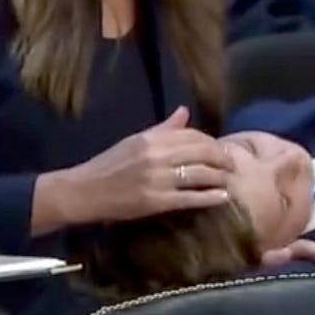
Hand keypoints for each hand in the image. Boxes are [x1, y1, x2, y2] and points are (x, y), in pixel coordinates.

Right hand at [37, 107, 233, 229]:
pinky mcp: (155, 201)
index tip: (218, 149)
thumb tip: (185, 112)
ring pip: (201, 174)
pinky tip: (222, 197)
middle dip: (222, 158)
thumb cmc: (106, 167)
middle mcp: (156, 156)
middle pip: (202, 152)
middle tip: (232, 165)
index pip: (192, 134)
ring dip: (220, 177)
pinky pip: (190, 197)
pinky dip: (210, 197)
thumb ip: (162, 129)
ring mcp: (156, 179)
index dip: (211, 141)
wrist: (82, 192)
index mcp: (150, 139)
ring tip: (229, 180)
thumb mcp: (133, 142)